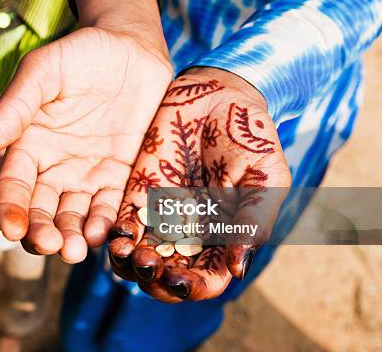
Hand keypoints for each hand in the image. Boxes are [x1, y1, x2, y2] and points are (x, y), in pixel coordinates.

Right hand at [0, 27, 172, 262]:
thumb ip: (13, 108)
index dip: (10, 210)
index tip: (12, 229)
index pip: (12, 186)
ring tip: (75, 250)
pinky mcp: (119, 174)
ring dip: (72, 236)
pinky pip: (111, 205)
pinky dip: (105, 222)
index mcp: (27, 145)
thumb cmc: (80, 54)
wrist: (130, 47)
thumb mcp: (42, 73)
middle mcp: (54, 166)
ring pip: (74, 215)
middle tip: (50, 245)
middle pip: (41, 210)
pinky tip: (103, 233)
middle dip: (42, 233)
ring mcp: (87, 173)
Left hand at [108, 68, 291, 301]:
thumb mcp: (265, 177)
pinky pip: (124, 223)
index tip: (179, 279)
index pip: (207, 278)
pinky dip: (118, 235)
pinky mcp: (139, 193)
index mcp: (223, 236)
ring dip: (130, 264)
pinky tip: (116, 235)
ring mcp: (162, 215)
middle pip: (169, 274)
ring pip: (141, 256)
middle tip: (148, 268)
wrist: (217, 94)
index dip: (193, 287)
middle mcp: (190, 233)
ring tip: (127, 255)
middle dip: (156, 280)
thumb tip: (238, 269)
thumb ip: (253, 220)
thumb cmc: (250, 136)